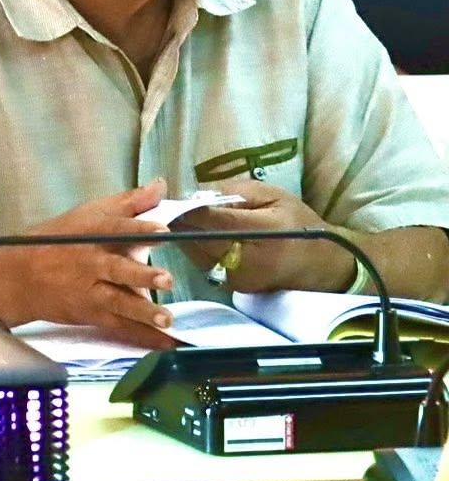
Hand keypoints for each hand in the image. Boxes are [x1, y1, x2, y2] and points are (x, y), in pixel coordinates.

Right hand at [0, 180, 176, 348]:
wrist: (17, 278)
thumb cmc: (58, 242)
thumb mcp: (87, 214)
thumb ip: (128, 203)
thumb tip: (160, 185)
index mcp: (90, 232)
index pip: (115, 227)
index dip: (138, 228)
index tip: (163, 230)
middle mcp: (90, 262)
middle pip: (117, 268)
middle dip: (140, 274)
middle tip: (166, 279)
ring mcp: (89, 291)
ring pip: (118, 301)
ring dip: (142, 311)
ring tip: (166, 318)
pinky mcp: (90, 314)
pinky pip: (120, 325)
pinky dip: (143, 335)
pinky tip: (166, 341)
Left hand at [179, 177, 351, 293]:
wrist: (320, 264)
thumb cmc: (297, 222)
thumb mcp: (273, 196)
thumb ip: (236, 192)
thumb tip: (198, 195)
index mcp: (265, 232)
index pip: (216, 221)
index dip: (189, 210)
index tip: (167, 198)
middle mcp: (251, 260)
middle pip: (201, 239)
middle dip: (179, 222)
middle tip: (160, 207)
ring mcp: (241, 278)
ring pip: (196, 253)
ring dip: (183, 235)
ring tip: (173, 218)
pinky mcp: (234, 287)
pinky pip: (204, 263)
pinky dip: (194, 247)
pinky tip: (192, 234)